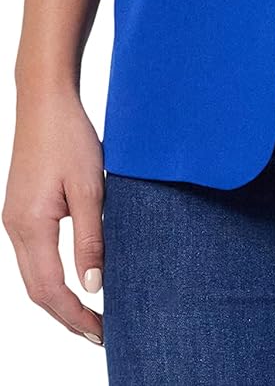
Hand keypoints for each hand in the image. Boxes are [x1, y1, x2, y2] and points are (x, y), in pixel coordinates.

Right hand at [3, 87, 104, 345]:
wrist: (45, 99)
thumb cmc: (68, 135)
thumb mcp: (90, 187)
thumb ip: (90, 238)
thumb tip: (93, 285)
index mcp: (30, 225)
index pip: (50, 289)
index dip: (75, 316)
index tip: (102, 331)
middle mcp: (15, 227)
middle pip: (37, 289)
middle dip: (67, 315)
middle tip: (100, 331)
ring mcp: (15, 218)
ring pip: (33, 275)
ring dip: (59, 298)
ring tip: (91, 312)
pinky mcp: (21, 208)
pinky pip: (34, 255)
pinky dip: (52, 275)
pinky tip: (74, 277)